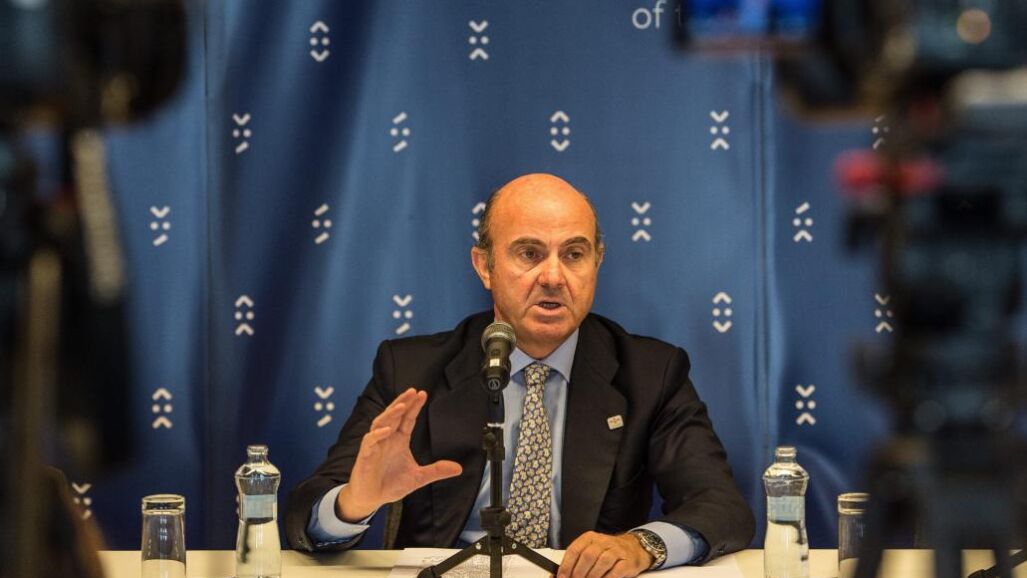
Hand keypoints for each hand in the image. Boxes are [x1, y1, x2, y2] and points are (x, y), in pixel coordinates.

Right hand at [336, 388, 461, 521]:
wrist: (372, 499)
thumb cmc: (391, 485)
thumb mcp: (418, 478)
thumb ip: (437, 471)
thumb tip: (458, 468)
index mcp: (399, 440)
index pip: (407, 419)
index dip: (414, 406)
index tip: (423, 394)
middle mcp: (387, 439)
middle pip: (394, 415)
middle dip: (403, 402)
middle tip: (413, 391)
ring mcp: (375, 445)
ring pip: (381, 423)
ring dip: (391, 414)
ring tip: (402, 405)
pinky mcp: (366, 455)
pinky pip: (370, 441)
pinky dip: (378, 434)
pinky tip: (387, 429)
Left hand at [557, 531, 652, 577]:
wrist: (634, 548)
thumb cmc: (608, 552)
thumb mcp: (592, 550)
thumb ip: (579, 560)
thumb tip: (564, 575)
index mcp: (590, 538)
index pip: (575, 549)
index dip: (567, 565)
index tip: (562, 577)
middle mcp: (603, 541)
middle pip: (588, 556)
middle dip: (579, 572)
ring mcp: (617, 550)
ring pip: (602, 562)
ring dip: (592, 576)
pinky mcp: (627, 561)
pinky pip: (615, 571)